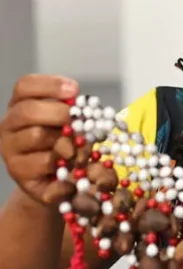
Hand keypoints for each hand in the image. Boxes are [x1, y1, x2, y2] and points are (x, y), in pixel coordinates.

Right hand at [0, 74, 79, 203]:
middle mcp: (9, 127)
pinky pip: (44, 164)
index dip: (49, 85)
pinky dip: (64, 164)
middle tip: (79, 120)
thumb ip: (75, 112)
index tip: (74, 89)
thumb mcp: (71, 124)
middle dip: (59, 112)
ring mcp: (11, 152)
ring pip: (36, 136)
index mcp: (20, 107)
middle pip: (27, 111)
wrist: (59, 182)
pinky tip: (73, 167)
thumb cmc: (67, 144)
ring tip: (79, 148)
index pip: (25, 86)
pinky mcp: (21, 175)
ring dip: (65, 140)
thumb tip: (87, 108)